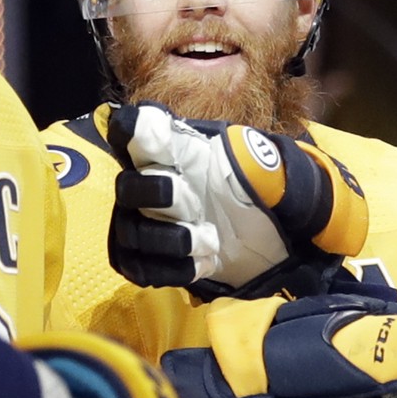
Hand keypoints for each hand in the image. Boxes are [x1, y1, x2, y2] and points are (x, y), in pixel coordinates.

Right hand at [105, 102, 367, 300]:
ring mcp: (146, 224)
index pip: (133, 129)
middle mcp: (150, 184)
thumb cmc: (259, 193)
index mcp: (174, 151)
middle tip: (188, 198)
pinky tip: (205, 263)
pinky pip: (141, 267)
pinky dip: (172, 268)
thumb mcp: (264, 170)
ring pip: (131, 232)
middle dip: (152, 191)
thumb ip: (252, 157)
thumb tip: (246, 149)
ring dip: (167, 238)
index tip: (150, 135)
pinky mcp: (150, 260)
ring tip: (210, 241)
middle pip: (127, 185)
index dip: (133, 130)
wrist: (269, 238)